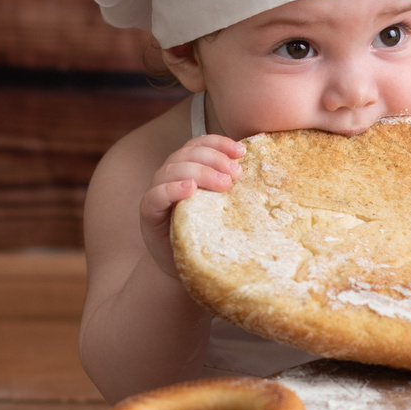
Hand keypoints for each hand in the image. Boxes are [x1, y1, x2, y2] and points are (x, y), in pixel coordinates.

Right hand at [141, 134, 241, 273]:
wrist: (185, 265)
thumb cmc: (208, 233)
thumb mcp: (223, 207)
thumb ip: (231, 187)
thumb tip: (261, 172)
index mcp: (187, 168)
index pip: (198, 145)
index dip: (218, 143)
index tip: (241, 152)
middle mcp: (169, 176)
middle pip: (186, 155)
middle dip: (213, 159)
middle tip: (236, 174)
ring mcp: (157, 193)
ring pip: (172, 170)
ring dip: (199, 172)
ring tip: (223, 183)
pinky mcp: (149, 213)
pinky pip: (155, 196)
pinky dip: (171, 188)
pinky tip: (189, 189)